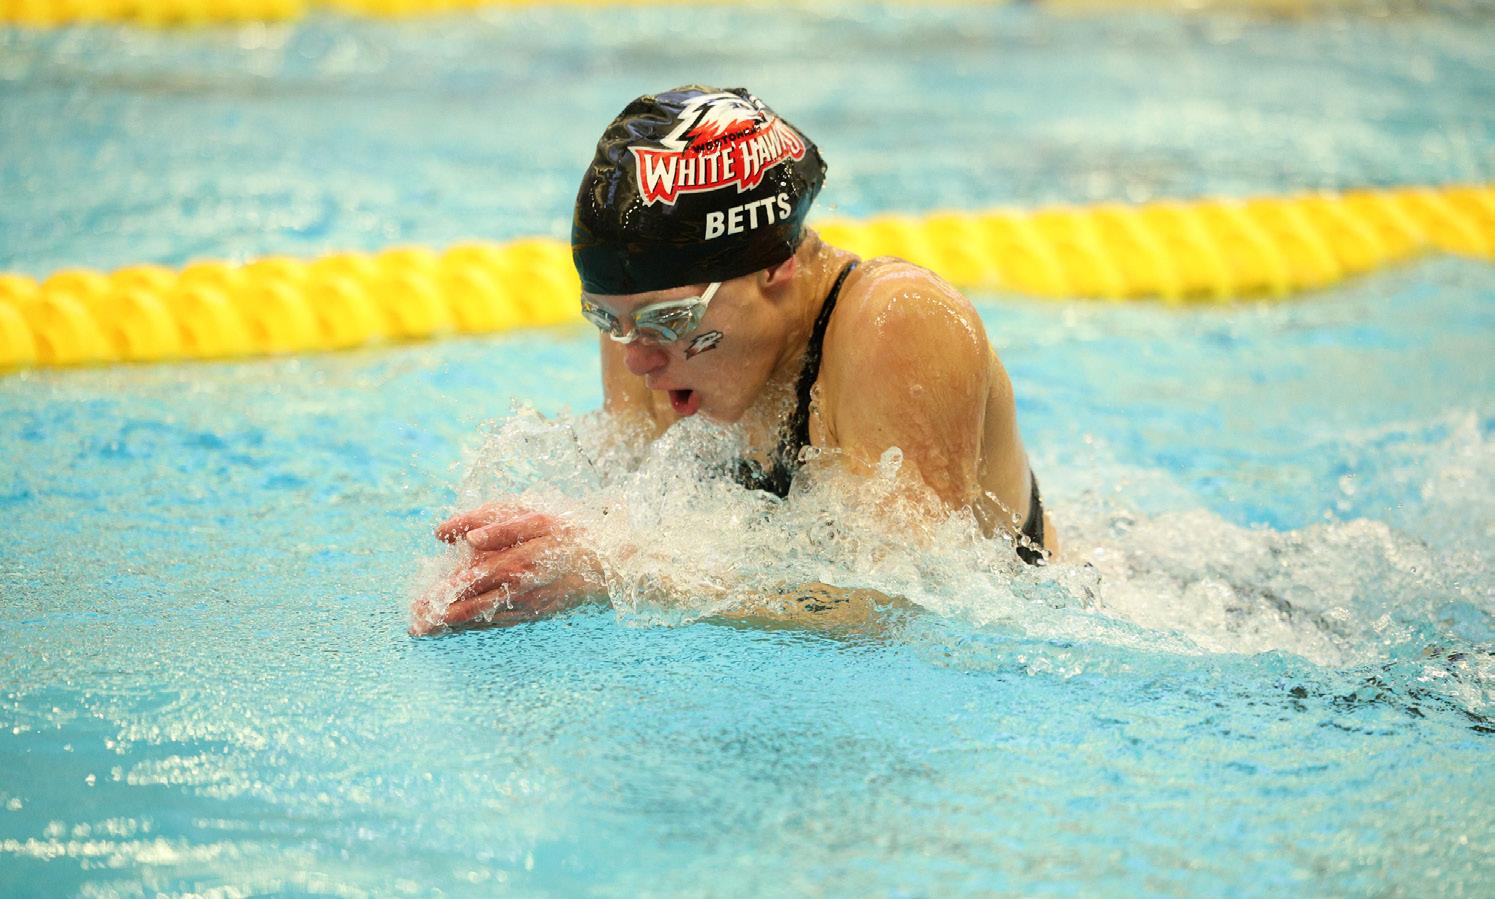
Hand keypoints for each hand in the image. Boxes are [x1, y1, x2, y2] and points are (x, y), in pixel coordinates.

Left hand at [411, 504, 602, 634]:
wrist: (614, 565)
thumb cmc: (574, 534)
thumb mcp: (538, 519)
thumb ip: (500, 525)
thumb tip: (468, 539)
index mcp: (514, 564)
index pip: (467, 582)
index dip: (442, 594)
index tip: (419, 603)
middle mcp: (518, 591)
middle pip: (471, 607)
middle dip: (441, 618)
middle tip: (415, 628)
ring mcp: (528, 607)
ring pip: (484, 620)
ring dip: (455, 626)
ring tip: (430, 631)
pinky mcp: (539, 614)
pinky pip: (503, 623)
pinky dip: (480, 627)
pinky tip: (466, 627)